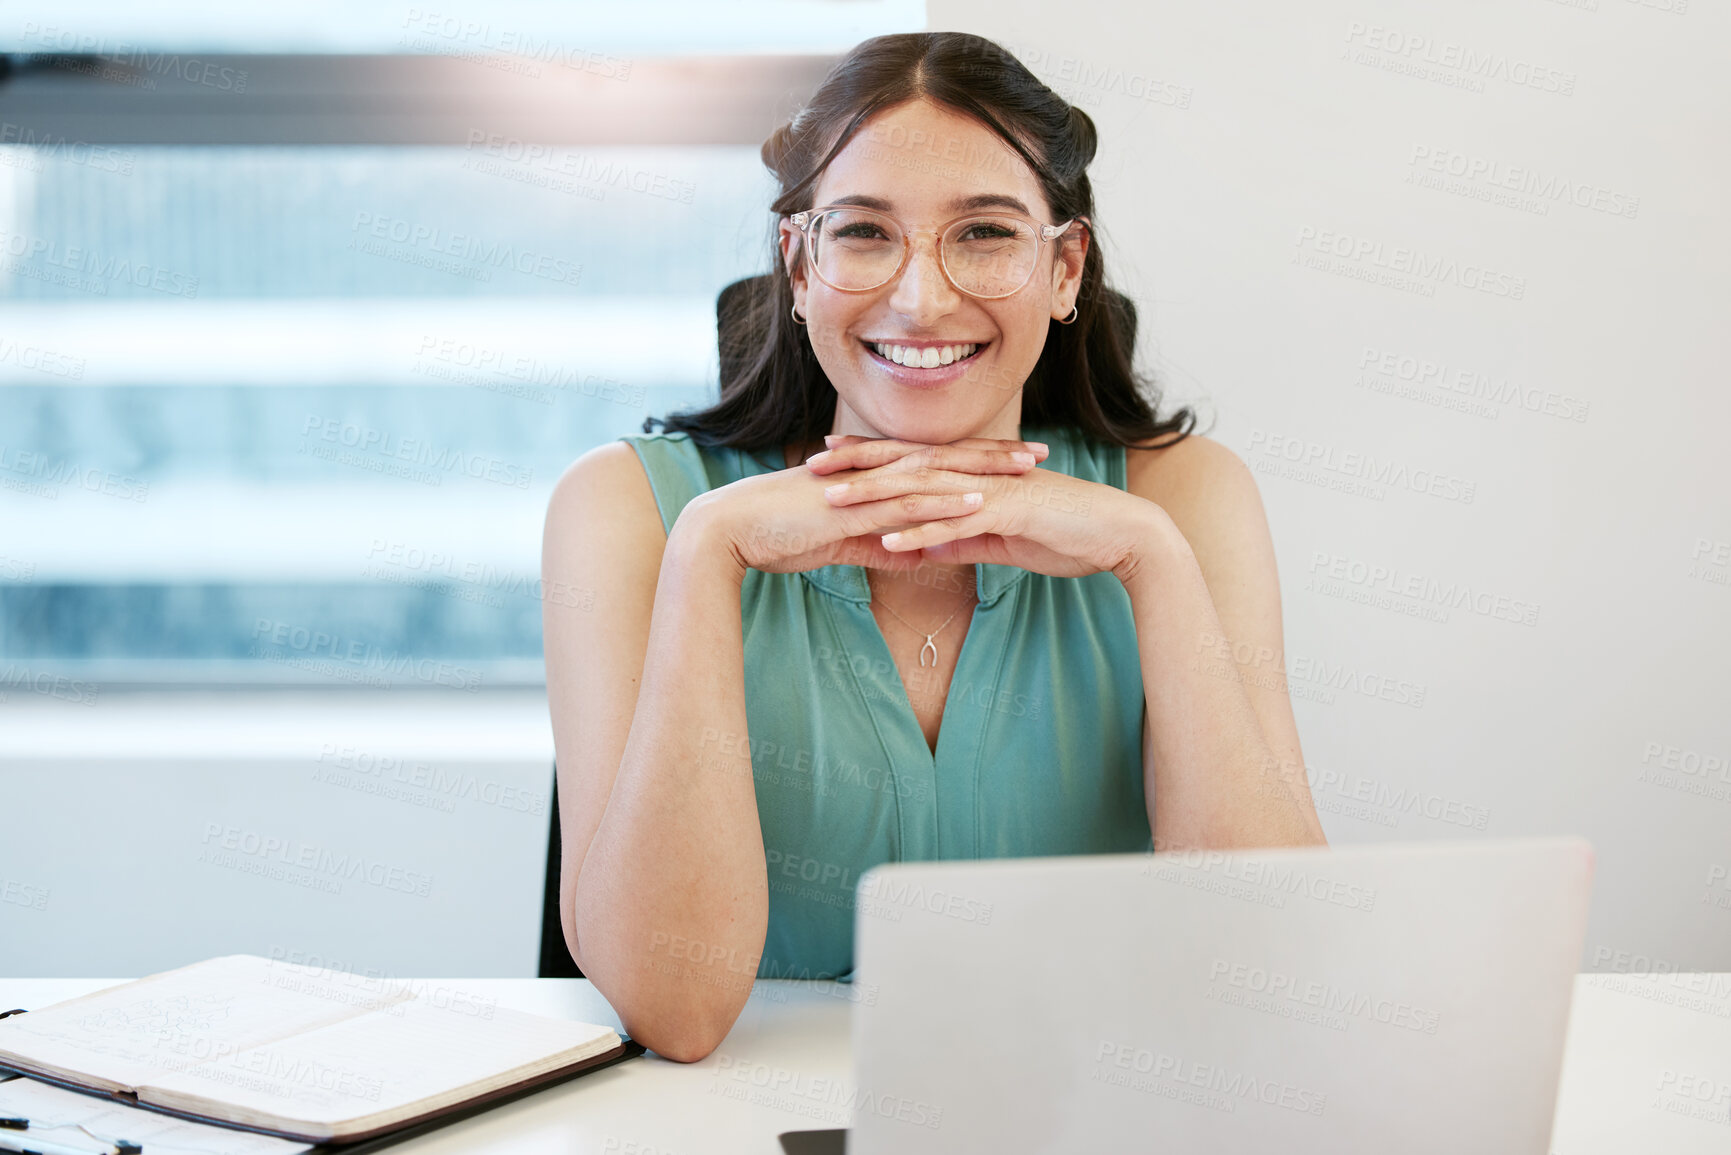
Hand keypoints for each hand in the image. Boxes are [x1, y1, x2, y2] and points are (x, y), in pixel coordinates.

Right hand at [692, 435, 1048, 577]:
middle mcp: (874, 472)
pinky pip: (906, 504)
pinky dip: (943, 501)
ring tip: (1026, 471)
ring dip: (983, 471)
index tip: (1017, 459)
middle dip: (996, 455)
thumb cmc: (777, 534)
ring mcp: (865, 486)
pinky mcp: (853, 507)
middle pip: (947, 458)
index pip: (935, 461)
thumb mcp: (839, 541)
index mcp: (872, 476)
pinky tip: (977, 501)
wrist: (731, 530)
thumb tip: (913, 554)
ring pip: (936, 474)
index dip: (978, 458)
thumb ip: (877, 545)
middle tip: (1043, 452)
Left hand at [809, 434, 1168, 581]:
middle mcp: (981, 475)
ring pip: (925, 489)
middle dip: (858, 464)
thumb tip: (921, 548)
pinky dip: (923, 531)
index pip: (914, 461)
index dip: (870, 457)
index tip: (829, 458)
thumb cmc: (1068, 535)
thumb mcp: (1003, 541)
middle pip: (908, 465)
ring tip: (834, 501)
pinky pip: (959, 522)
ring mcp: (995, 491)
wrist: (1122, 536)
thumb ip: (962, 541)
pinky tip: (889, 541)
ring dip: (877, 495)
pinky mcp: (1011, 514)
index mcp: (978, 477)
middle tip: (811, 465)